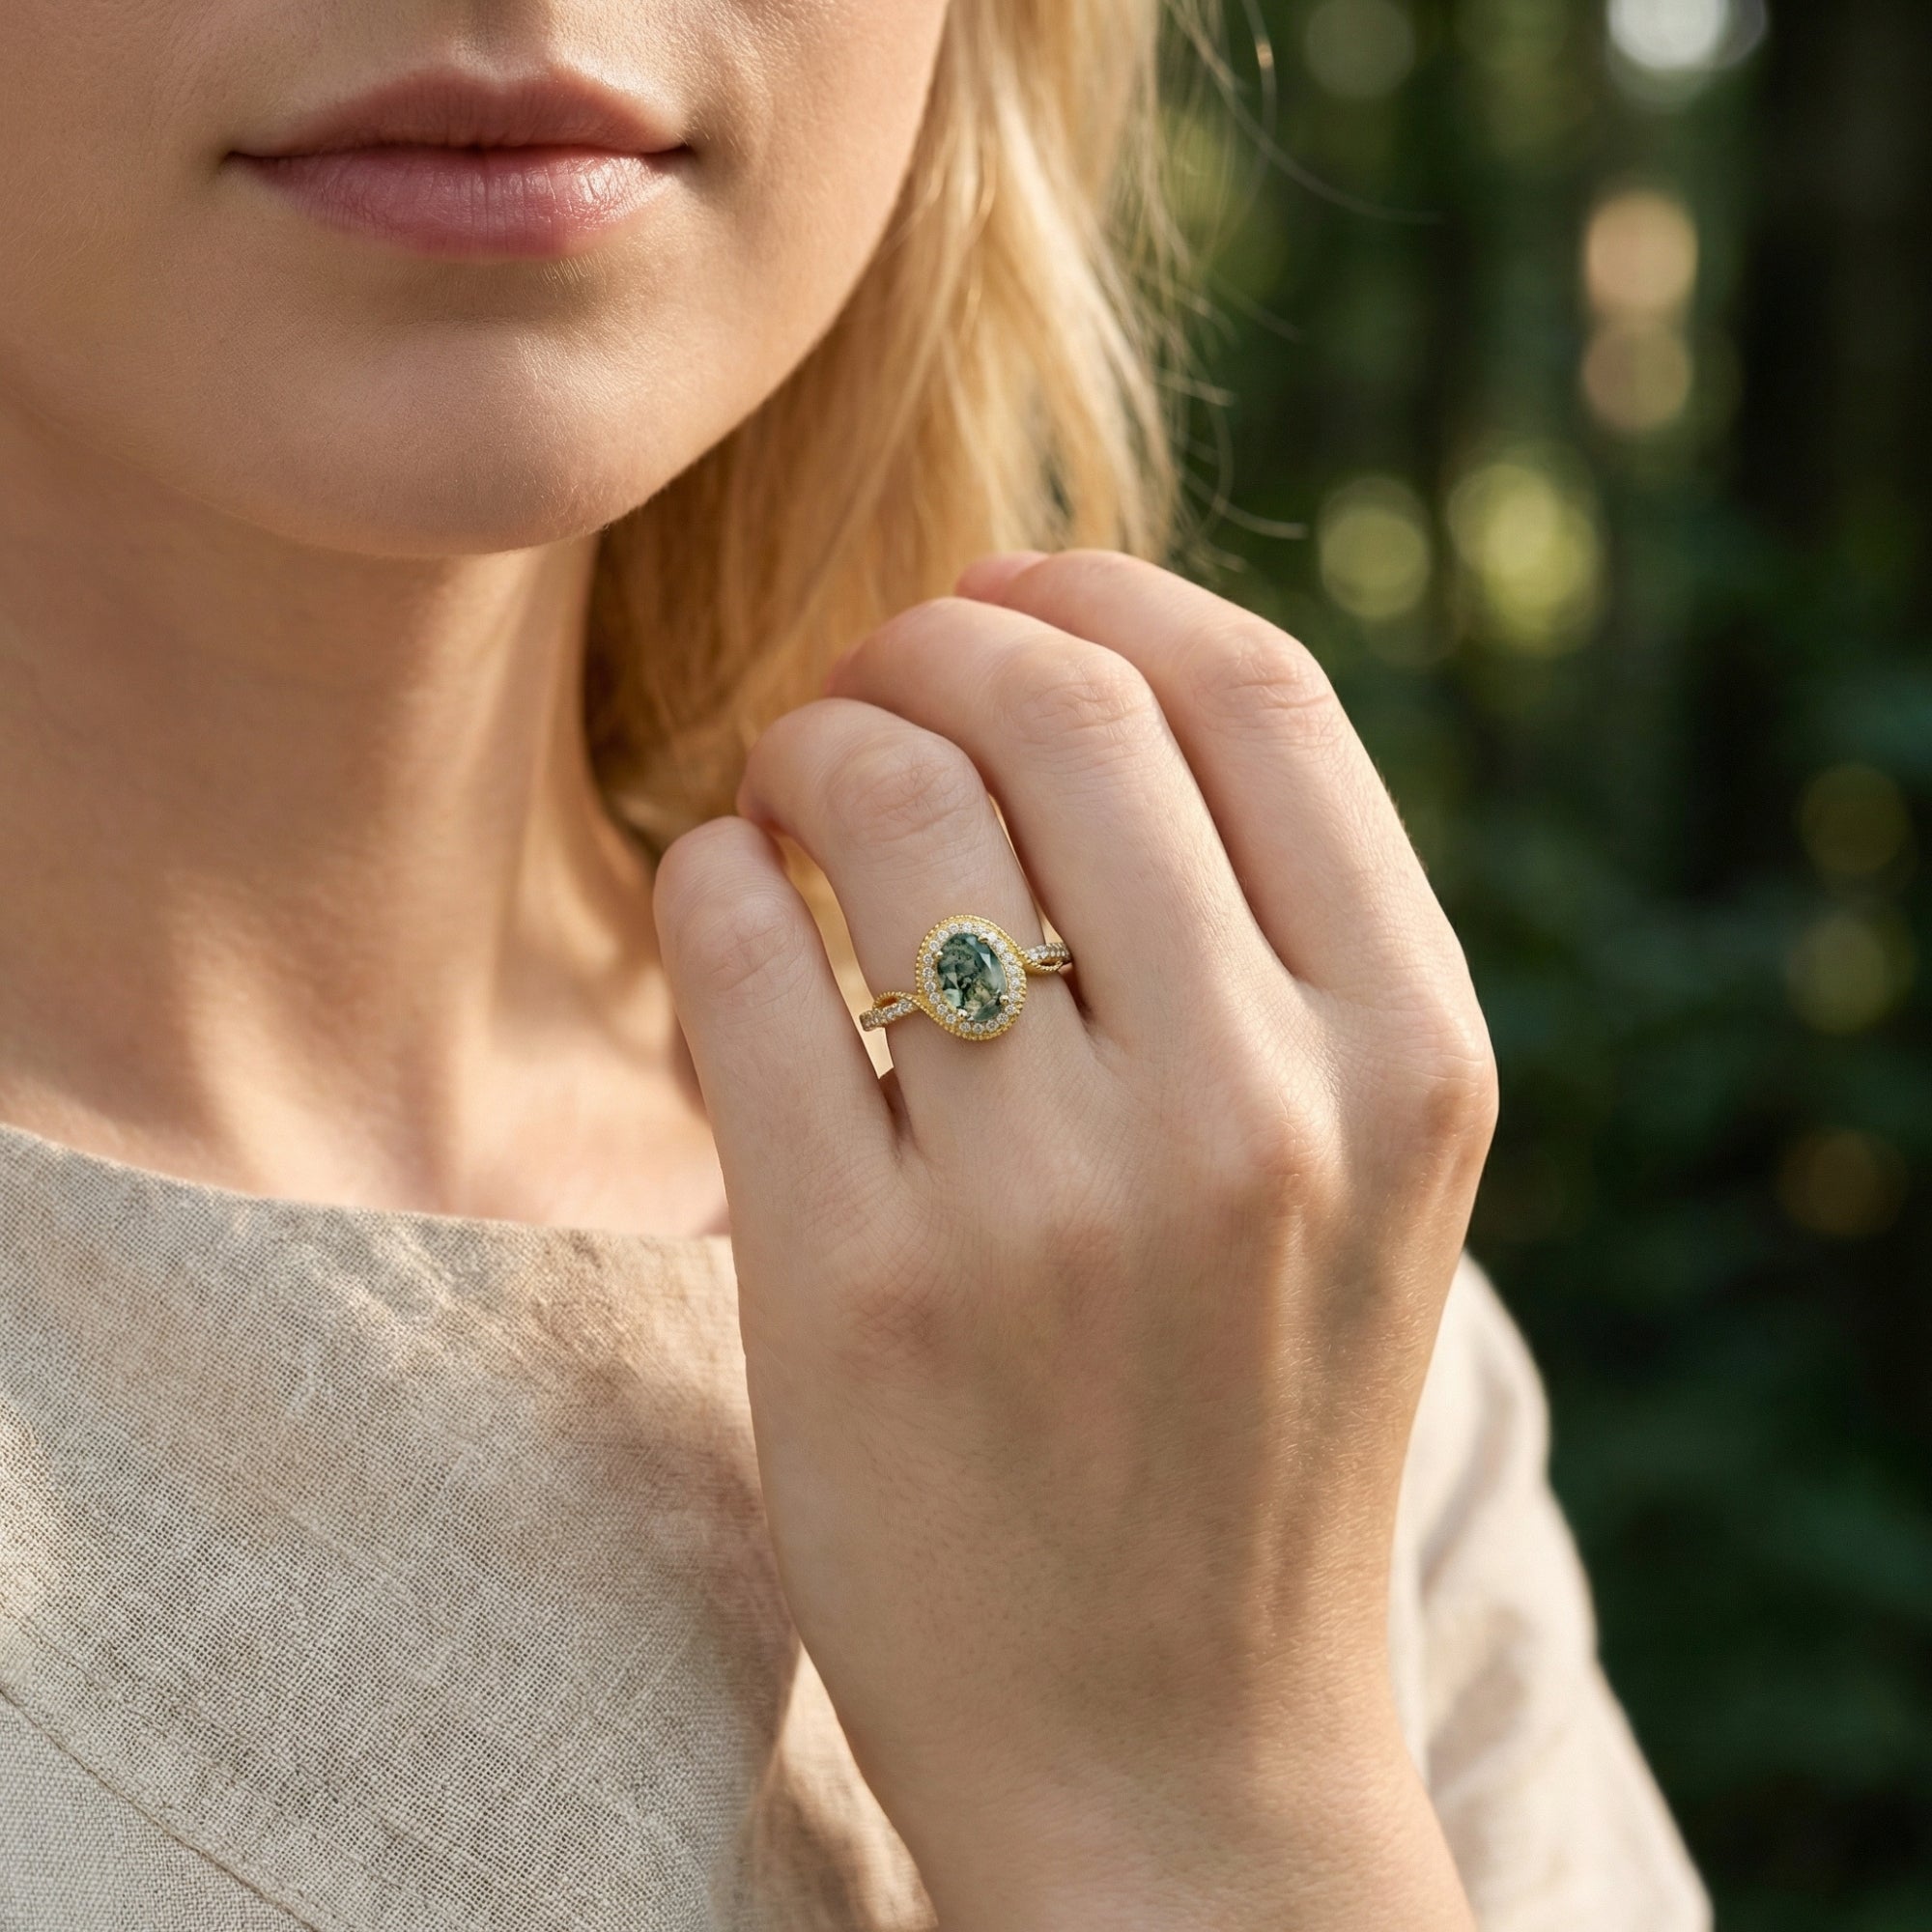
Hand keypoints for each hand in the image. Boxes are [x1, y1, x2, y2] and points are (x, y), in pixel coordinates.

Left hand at [652, 552, 1493, 1930]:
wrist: (1172, 1754)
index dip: (1102, 591)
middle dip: (928, 644)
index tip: (1002, 600)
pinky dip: (712, 874)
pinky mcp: (861, 1285)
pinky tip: (728, 904)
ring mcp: (1057, 1199)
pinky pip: (743, 947)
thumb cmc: (1248, 1424)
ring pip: (884, 797)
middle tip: (866, 694)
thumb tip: (1074, 664)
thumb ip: (1273, 931)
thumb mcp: (1358, 1168)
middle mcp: (1261, 1103)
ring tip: (784, 800)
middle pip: (1056, 704)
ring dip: (805, 744)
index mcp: (1411, 1052)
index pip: (1254, 690)